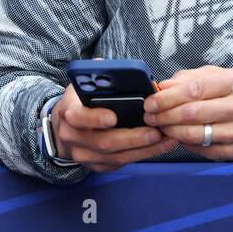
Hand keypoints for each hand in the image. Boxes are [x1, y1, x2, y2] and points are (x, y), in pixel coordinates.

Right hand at [49, 83, 176, 172]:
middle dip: (132, 138)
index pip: (78, 117)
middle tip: (155, 132)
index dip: (94, 118)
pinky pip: (122, 162)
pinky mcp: (97, 165)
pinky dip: (143, 154)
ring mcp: (84, 155)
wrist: (65, 128)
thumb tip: (108, 66)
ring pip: (115, 156)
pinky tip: (161, 145)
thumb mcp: (84, 86)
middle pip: (103, 142)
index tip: (113, 117)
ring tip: (167, 139)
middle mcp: (73, 138)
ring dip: (144, 149)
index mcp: (69, 113)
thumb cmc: (82, 102)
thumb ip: (97, 77)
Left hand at [144, 65, 232, 159]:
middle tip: (151, 116)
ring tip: (161, 126)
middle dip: (164, 115)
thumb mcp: (221, 75)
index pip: (195, 89)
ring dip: (171, 131)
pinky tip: (180, 137)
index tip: (151, 102)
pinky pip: (202, 150)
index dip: (167, 97)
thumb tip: (163, 87)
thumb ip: (191, 78)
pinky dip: (185, 144)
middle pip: (193, 113)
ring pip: (195, 134)